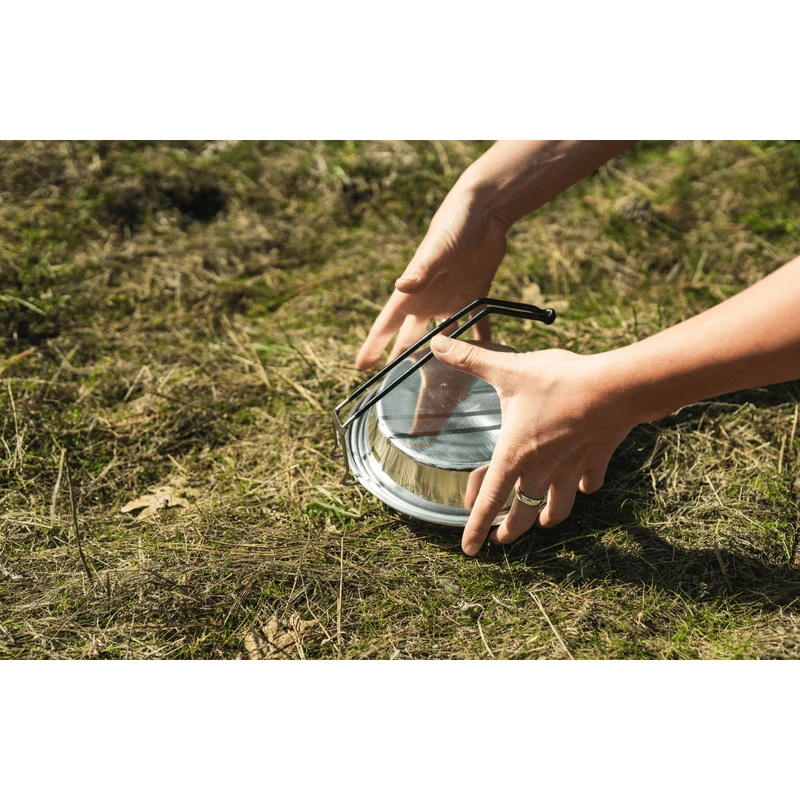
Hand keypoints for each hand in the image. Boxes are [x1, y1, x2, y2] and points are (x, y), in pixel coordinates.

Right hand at [355, 182, 507, 370]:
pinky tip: (485, 358)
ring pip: (443, 336)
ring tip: (438, 381)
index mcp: (414, 291)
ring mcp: (453, 299)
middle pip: (411, 336)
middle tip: (394, 384)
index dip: (373, 345)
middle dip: (402, 358)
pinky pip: (478, 325)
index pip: (387, 323)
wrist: (484, 211)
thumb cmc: (454, 226)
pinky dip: (480, 340)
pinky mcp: (476, 295)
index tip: (361, 366)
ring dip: (441, 356)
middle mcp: (430, 299)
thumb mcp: (437, 250)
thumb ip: (421, 270)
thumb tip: (401, 287)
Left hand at [429, 336, 637, 555]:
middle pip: (522, 513)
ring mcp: (570, 469)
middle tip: (502, 538)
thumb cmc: (558, 382)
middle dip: (509, 529)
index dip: (475, 528)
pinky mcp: (595, 460)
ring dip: (545, 517)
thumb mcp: (508, 369)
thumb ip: (469, 358)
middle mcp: (541, 470)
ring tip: (540, 521)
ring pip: (556, 507)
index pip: (489, 501)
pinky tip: (582, 485)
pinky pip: (588, 483)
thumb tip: (435, 341)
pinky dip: (583, 488)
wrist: (614, 388)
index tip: (468, 551)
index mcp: (514, 455)